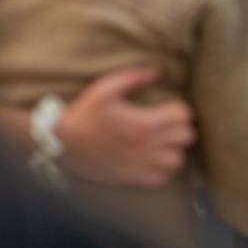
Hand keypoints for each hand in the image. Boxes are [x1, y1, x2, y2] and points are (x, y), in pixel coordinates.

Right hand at [56, 66, 195, 186]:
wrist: (61, 145)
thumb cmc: (84, 113)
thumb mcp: (107, 87)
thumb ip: (136, 77)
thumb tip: (160, 69)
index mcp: (144, 123)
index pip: (184, 116)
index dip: (179, 108)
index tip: (168, 107)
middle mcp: (147, 146)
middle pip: (187, 137)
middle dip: (180, 127)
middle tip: (168, 123)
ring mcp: (141, 165)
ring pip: (178, 160)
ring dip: (175, 149)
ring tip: (164, 142)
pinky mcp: (133, 179)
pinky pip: (163, 178)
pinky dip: (163, 169)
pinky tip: (153, 158)